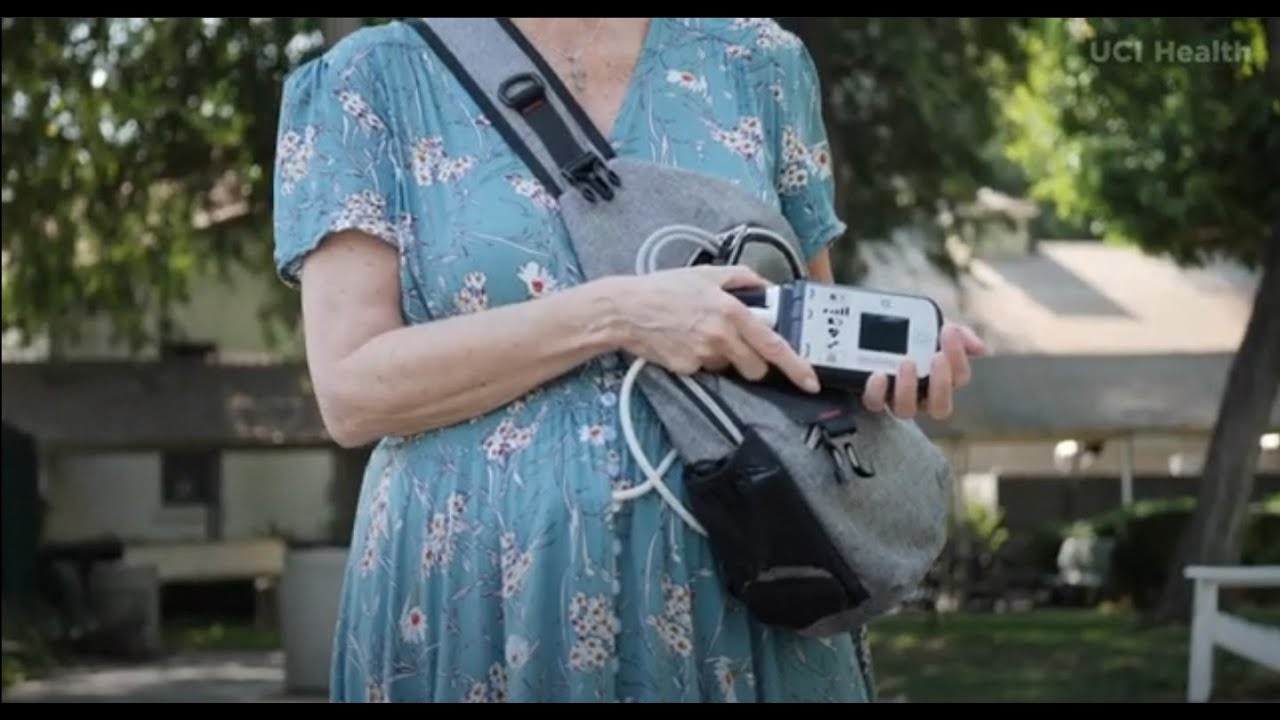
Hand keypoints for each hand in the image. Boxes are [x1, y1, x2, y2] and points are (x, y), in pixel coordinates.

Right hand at [612, 266, 820, 392]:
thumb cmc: (664, 288)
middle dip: (754, 363)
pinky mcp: (686, 369)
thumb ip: (742, 279)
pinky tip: (683, 342)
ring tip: (700, 335)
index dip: (796, 366)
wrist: (624, 310)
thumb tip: (767, 288)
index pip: (773, 345)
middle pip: (756, 367)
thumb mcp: (706, 273)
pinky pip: (704, 370)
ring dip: (723, 358)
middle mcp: (721, 336)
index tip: (810, 381)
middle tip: (737, 345)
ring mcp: (703, 356)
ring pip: (729, 368)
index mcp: (731, 311)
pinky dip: (699, 360)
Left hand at [861, 323, 986, 419]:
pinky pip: (875, 403)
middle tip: (936, 356)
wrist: (871, 325)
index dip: (958, 357)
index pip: (959, 377)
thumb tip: (979, 348)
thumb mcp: (934, 325)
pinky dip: (877, 391)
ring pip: (907, 410)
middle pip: (940, 406)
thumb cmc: (909, 330)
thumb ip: (957, 334)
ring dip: (909, 388)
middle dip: (941, 382)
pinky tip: (877, 374)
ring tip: (906, 362)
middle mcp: (921, 396)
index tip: (948, 331)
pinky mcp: (873, 397)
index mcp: (941, 378)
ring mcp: (896, 399)